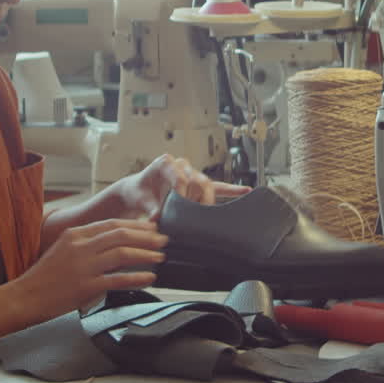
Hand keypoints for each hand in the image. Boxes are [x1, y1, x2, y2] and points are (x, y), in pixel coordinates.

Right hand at [11, 218, 167, 324]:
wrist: (25, 297)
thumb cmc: (45, 277)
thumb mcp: (64, 250)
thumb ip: (87, 244)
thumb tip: (114, 243)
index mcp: (75, 235)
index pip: (111, 224)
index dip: (135, 225)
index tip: (152, 227)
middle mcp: (80, 246)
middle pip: (121, 235)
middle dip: (146, 236)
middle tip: (163, 239)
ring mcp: (83, 266)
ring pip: (122, 254)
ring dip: (145, 254)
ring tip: (160, 257)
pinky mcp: (86, 286)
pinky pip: (118, 279)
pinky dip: (137, 277)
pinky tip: (149, 277)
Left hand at [116, 154, 250, 219]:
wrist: (138, 192)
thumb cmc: (138, 192)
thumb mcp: (140, 199)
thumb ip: (149, 208)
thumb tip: (156, 218)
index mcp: (165, 164)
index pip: (179, 175)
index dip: (182, 188)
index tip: (182, 201)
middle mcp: (181, 166)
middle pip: (198, 179)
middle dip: (201, 197)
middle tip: (200, 212)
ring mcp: (191, 175)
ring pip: (207, 184)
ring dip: (213, 197)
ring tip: (220, 205)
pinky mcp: (198, 185)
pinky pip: (217, 187)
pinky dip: (231, 190)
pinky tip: (246, 191)